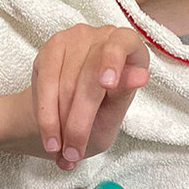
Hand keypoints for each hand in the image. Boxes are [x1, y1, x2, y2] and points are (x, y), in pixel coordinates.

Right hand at [31, 24, 149, 169]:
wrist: (61, 120)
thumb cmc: (98, 116)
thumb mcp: (113, 116)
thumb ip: (123, 96)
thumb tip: (141, 75)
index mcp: (129, 48)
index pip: (123, 42)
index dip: (114, 60)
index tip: (107, 85)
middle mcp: (103, 36)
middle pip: (90, 74)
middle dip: (80, 120)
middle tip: (75, 152)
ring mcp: (75, 37)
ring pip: (66, 82)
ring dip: (61, 121)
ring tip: (60, 149)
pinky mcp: (51, 46)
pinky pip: (47, 82)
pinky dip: (47, 114)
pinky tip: (49, 136)